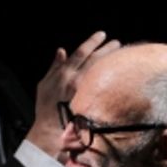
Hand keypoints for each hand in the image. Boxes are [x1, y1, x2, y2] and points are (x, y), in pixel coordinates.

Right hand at [26, 31, 120, 154]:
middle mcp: (77, 81)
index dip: (92, 41)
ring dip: (112, 60)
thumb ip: (54, 67)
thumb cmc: (45, 108)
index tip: (102, 35)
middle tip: (117, 42)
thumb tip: (62, 51)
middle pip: (96, 60)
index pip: (81, 52)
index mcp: (64, 74)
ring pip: (103, 71)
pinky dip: (113, 78)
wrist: (50, 131)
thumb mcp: (44, 84)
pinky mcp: (92, 103)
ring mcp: (86, 93)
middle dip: (107, 49)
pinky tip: (119, 73)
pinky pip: (106, 87)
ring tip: (121, 53)